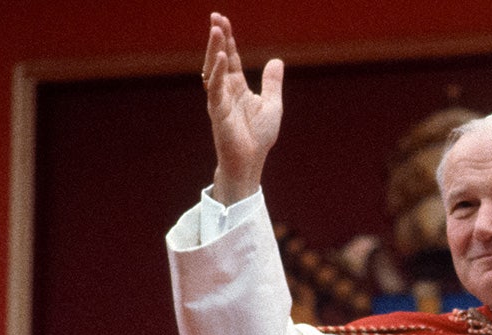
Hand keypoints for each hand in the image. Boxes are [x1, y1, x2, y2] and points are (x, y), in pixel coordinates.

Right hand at [201, 13, 283, 204]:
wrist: (251, 161)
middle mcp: (225, 90)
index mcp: (237, 87)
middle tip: (215, 17)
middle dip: (218, 38)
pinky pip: (215, 88)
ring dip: (215, 49)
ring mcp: (219, 100)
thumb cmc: (259, 136)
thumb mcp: (272, 104)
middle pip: (219, 58)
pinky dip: (218, 72)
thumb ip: (272, 82)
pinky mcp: (218, 111)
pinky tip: (222, 57)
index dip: (228, 39)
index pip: (231, 58)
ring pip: (213, 69)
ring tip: (216, 30)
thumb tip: (277, 60)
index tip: (223, 20)